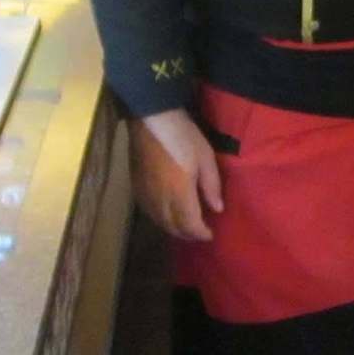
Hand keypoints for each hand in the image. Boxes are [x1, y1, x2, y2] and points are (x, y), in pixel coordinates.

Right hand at [130, 109, 224, 241]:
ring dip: (173, 228)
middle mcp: (160, 200)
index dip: (201, 233)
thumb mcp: (205, 158)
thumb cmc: (183, 136)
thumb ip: (211, 186)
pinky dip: (160, 219)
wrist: (152, 120)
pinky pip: (148, 212)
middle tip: (199, 233)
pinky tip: (167, 214)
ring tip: (185, 226)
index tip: (210, 234)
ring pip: (159, 222)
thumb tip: (217, 209)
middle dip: (188, 234)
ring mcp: (146, 194)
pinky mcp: (136, 187)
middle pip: (173, 227)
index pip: (190, 225)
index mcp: (179, 194)